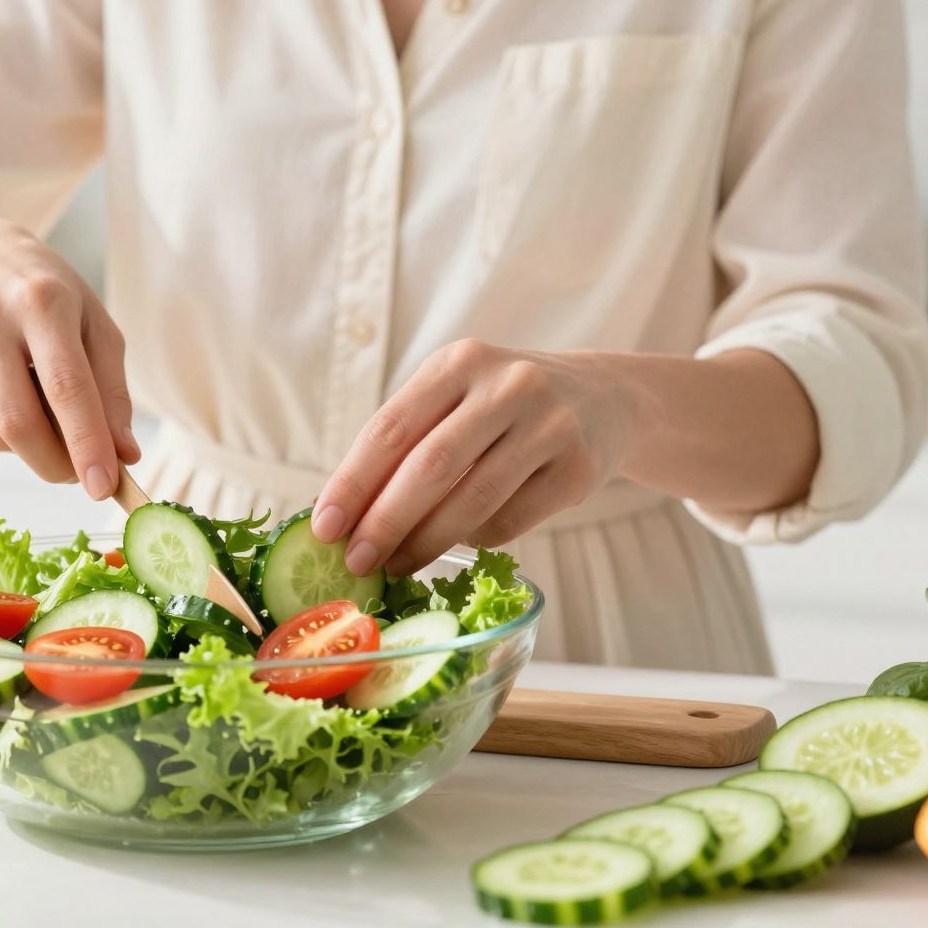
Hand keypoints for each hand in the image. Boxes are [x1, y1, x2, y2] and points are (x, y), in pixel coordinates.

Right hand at [0, 214, 139, 496]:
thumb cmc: (46, 294)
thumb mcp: (93, 323)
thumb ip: (112, 390)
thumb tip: (124, 455)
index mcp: (42, 301)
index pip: (66, 387)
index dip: (86, 442)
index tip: (104, 487)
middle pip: (19, 422)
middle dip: (55, 464)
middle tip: (78, 474)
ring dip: (27, 446)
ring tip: (40, 408)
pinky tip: (3, 391)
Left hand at [311, 341, 633, 576]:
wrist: (604, 398)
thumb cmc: (504, 406)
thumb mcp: (458, 395)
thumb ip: (407, 441)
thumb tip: (343, 514)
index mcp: (461, 361)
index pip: (392, 427)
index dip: (353, 481)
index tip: (323, 526)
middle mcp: (509, 384)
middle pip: (431, 466)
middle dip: (384, 521)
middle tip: (355, 561)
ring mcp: (550, 425)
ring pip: (472, 500)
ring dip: (424, 542)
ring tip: (395, 566)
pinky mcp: (578, 468)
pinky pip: (510, 521)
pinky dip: (474, 539)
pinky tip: (458, 541)